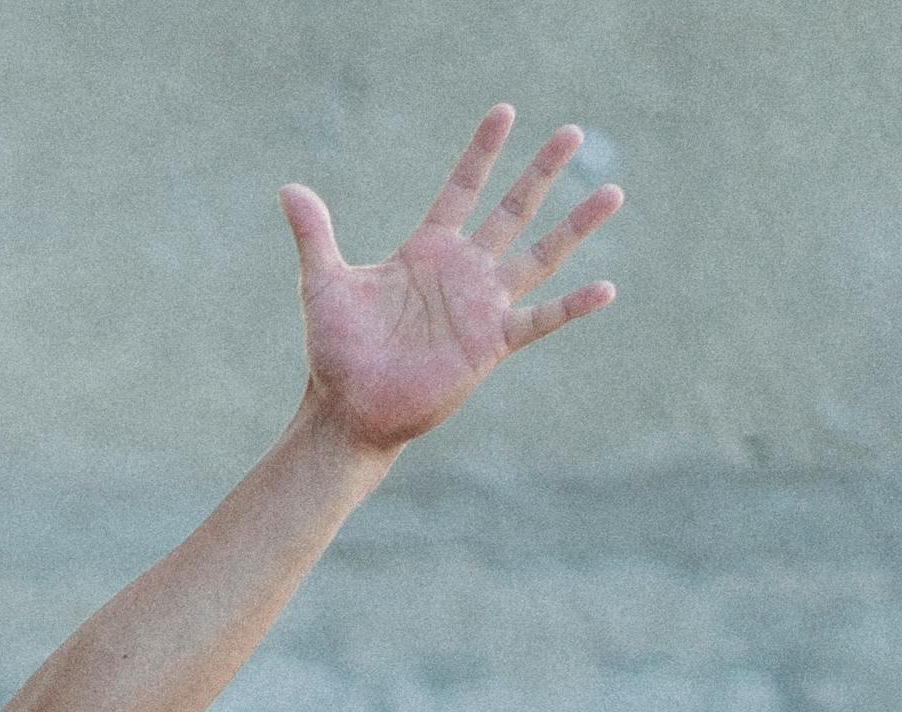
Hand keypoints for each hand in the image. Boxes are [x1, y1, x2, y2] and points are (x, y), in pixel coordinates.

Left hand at [288, 109, 618, 454]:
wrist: (347, 411)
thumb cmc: (335, 352)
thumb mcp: (323, 285)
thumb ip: (314, 236)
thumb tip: (288, 188)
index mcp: (426, 251)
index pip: (461, 189)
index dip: (482, 152)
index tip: (505, 111)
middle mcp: (462, 271)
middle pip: (511, 209)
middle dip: (541, 171)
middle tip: (573, 131)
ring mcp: (481, 305)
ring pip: (540, 255)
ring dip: (576, 225)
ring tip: (613, 191)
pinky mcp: (490, 343)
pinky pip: (540, 320)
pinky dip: (572, 306)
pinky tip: (606, 288)